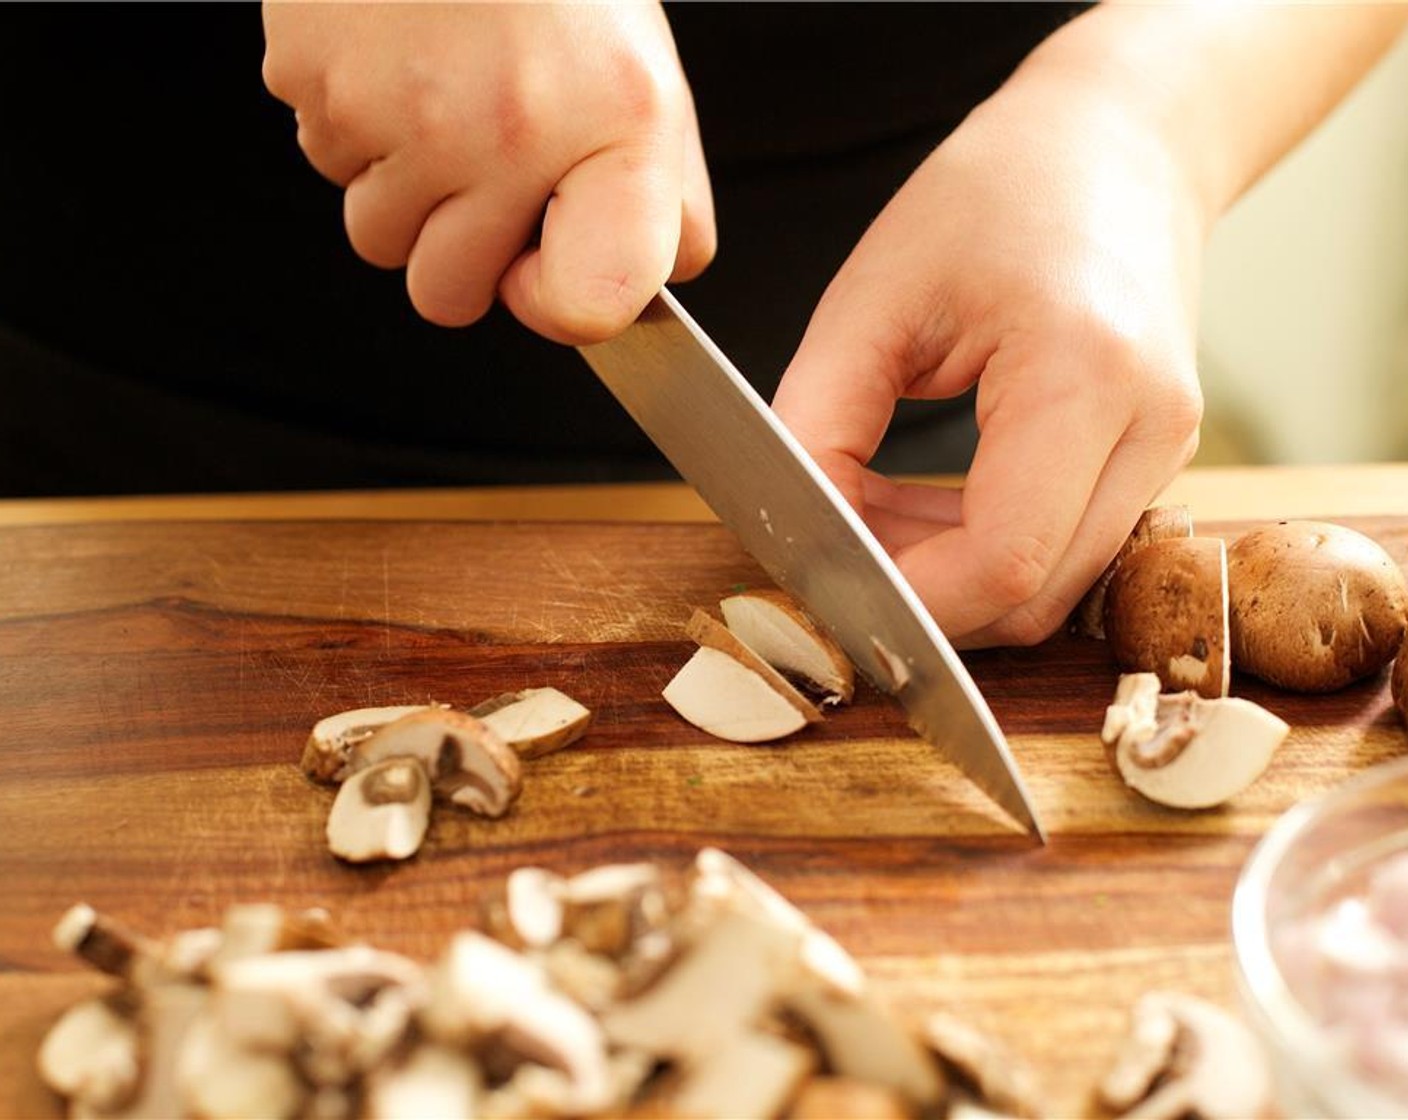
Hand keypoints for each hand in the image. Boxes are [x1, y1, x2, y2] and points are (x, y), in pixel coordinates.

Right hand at [261, 1, 713, 341]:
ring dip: (403, 192)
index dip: (558, 306)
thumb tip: (634, 301)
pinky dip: (354, 128)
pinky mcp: (311, 76)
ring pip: (376, 236)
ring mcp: (397, 108)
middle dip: (458, 255)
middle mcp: (505, 127)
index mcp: (611, 129)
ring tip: (440, 101)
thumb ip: (658, 205)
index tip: (546, 265)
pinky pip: (323, 157)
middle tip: (482, 172)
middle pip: (445, 296)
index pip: (588, 304)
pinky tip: (397, 62)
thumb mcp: (649, 85)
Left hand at [772, 54, 1204, 648]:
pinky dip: (980, 551)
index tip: (823, 583)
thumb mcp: (874, 294)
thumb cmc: (996, 192)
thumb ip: (819, 421)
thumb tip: (793, 528)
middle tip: (832, 547)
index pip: (1001, 561)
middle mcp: (1150, 428)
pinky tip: (918, 508)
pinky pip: (1061, 550)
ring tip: (868, 514)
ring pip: (1047, 588)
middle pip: (1031, 599)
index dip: (904, 600)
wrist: (1117, 145)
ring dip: (947, 578)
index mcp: (1085, 371)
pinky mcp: (1150, 460)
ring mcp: (1164, 451)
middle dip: (919, 600)